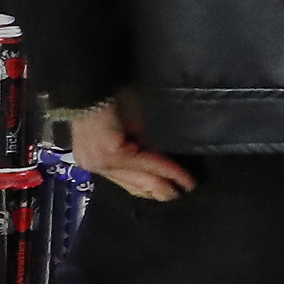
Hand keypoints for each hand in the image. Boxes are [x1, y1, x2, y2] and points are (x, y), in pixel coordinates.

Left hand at [69, 95, 195, 202]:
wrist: (94, 84)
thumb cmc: (111, 99)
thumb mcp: (129, 127)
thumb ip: (141, 146)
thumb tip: (164, 160)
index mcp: (97, 159)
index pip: (130, 180)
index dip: (156, 188)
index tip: (178, 193)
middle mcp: (96, 165)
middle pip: (135, 185)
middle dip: (163, 193)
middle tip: (188, 198)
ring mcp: (100, 162)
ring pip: (141, 179)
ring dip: (168, 184)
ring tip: (189, 189)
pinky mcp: (109, 154)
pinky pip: (145, 164)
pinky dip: (167, 169)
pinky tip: (183, 176)